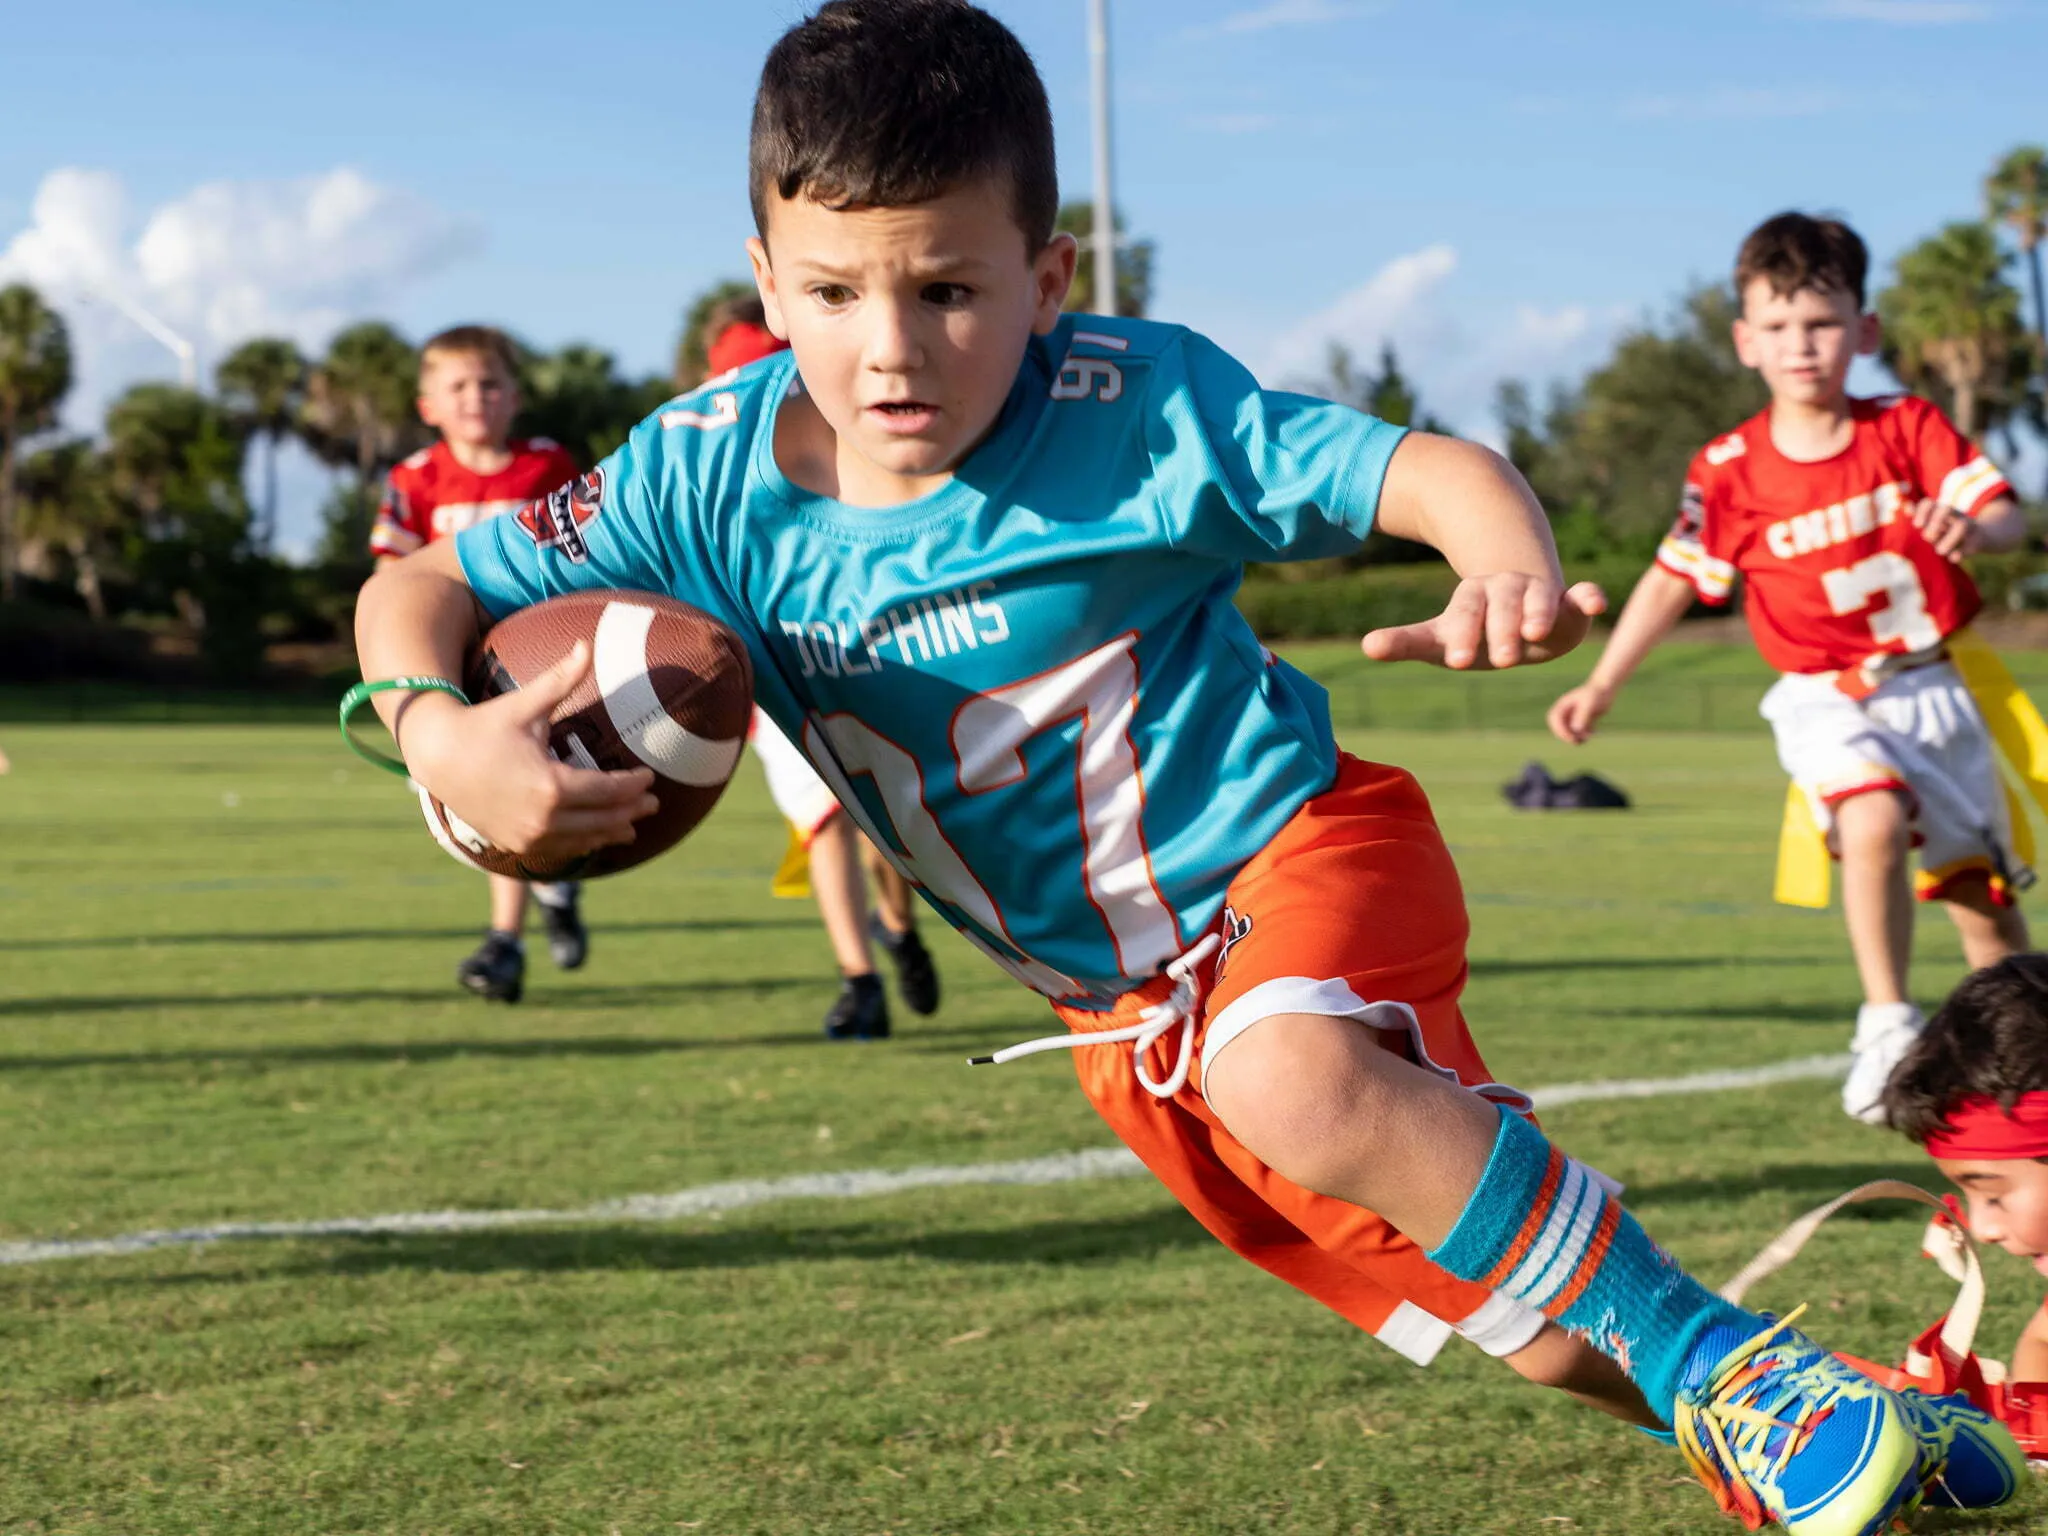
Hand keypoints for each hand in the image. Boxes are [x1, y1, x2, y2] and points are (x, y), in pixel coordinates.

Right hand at [402, 641, 657, 863]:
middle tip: (654, 803)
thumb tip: (587, 644)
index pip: (609, 790)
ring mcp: (528, 836)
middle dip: (632, 811)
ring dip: (611, 832)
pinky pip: (560, 848)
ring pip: (584, 839)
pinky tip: (594, 836)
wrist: (436, 757)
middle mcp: (543, 818)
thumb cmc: (483, 727)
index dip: (634, 784)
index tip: (651, 776)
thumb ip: (560, 679)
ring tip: (631, 827)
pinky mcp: (515, 845)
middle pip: (604, 819)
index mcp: (551, 786)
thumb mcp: (524, 705)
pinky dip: (582, 843)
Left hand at [1361, 575, 1606, 670]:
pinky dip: (1589, 597)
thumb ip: (1406, 642)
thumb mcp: (1440, 639)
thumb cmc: (1474, 632)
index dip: (1462, 633)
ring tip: (1536, 633)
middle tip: (1501, 660)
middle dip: (1501, 628)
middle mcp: (1505, 591)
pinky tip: (1597, 603)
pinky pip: (1581, 596)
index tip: (1456, 660)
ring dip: (1539, 612)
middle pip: (1502, 604)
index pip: (1463, 612)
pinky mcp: (1569, 603)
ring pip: (1539, 598)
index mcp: (1472, 599)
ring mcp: (1539, 594)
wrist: (1518, 617)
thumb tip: (1366, 645)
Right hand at [1547, 682, 1613, 744]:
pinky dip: (1584, 735)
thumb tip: (1575, 730)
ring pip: (1569, 731)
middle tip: (1577, 741)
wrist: (1607, 689)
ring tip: (1588, 737)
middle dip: (1566, 735)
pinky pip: (1579, 732)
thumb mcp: (1589, 704)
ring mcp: (1573, 716)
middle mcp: (1566, 711)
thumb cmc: (1597, 694)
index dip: (1559, 729)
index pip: (1554, 719)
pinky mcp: (1582, 720)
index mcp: (1563, 704)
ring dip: (1576, 737)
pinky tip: (1594, 731)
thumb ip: (1582, 716)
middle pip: (1559, 727)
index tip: (1570, 736)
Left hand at [1909, 497, 1982, 562]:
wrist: (1980, 536)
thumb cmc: (1947, 530)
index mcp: (1940, 511)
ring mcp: (1968, 527)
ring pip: (1961, 526)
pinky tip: (1953, 558)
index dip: (1922, 511)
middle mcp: (1954, 516)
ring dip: (1949, 539)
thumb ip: (1920, 517)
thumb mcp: (1933, 524)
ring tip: (1939, 551)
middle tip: (1927, 537)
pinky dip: (1962, 552)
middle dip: (1935, 521)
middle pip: (1946, 509)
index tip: (1916, 525)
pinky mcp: (1977, 541)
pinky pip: (1971, 544)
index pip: (1929, 503)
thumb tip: (1907, 507)